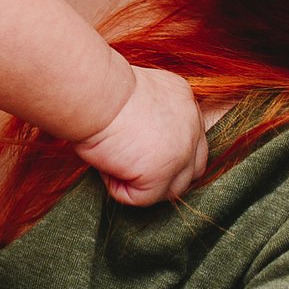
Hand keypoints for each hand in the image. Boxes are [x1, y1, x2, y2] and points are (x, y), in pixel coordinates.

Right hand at [77, 62, 209, 204]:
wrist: (95, 93)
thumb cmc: (101, 91)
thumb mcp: (137, 96)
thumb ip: (152, 118)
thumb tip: (141, 146)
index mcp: (184, 101)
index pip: (192, 140)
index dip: (171, 154)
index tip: (143, 155)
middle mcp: (192, 125)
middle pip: (193, 168)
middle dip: (166, 176)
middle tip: (132, 170)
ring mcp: (182, 152)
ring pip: (172, 189)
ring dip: (143, 185)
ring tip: (113, 163)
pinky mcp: (162, 173)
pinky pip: (143, 198)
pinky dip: (120, 188)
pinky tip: (106, 167)